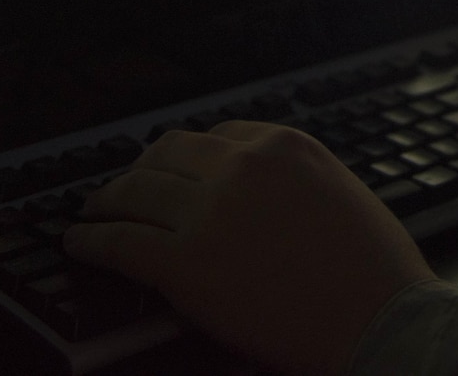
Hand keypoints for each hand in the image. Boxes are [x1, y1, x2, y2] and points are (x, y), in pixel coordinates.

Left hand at [64, 121, 432, 375]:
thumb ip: (295, 182)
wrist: (380, 321)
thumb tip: (261, 197)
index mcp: (285, 145)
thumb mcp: (340, 196)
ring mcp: (210, 210)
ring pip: (134, 192)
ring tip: (91, 213)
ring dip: (105, 202)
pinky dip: (90, 241)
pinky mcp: (182, 263)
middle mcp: (243, 165)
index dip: (185, 158)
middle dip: (140, 171)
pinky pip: (118, 243)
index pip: (215, 136)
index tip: (172, 172)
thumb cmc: (374, 274)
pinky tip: (77, 244)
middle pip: (166, 154)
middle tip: (123, 190)